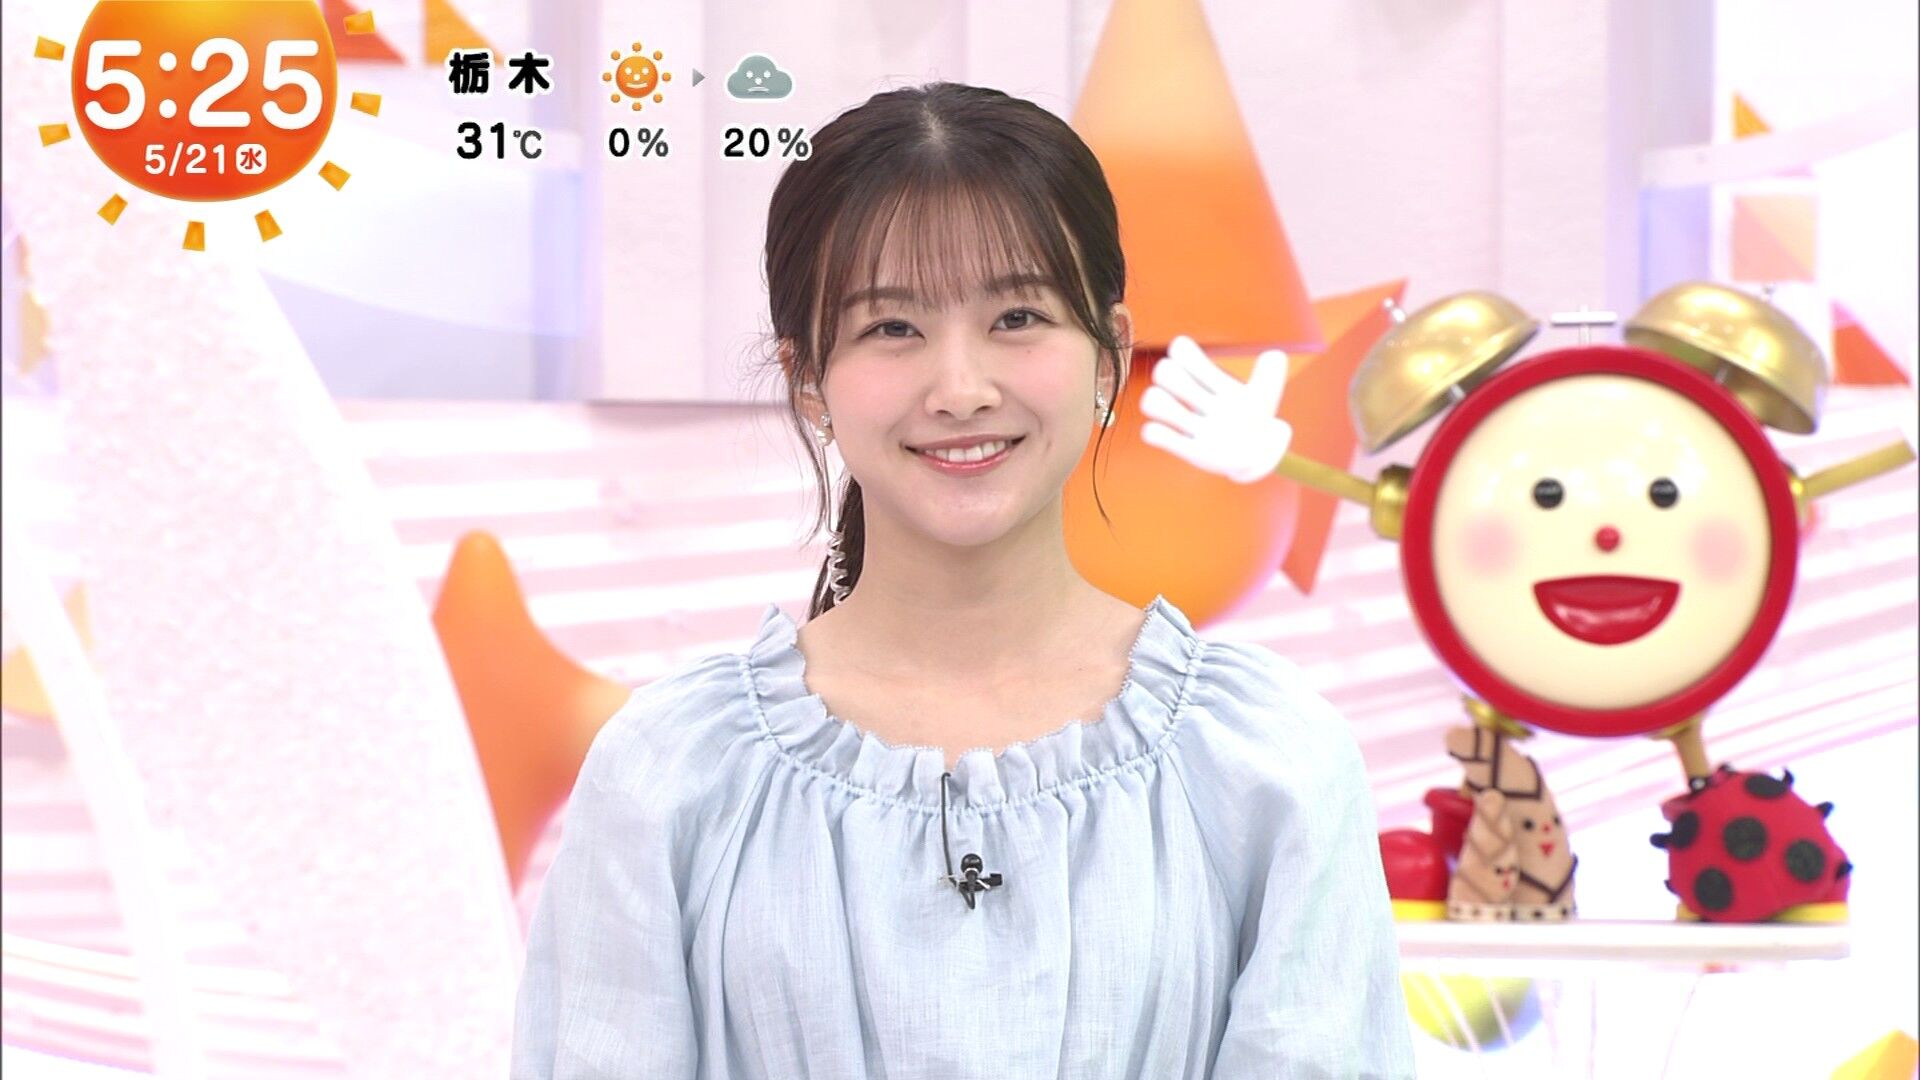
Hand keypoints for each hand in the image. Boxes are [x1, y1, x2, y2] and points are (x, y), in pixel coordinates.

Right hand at [1139, 335, 1292, 483]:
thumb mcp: (1266, 395)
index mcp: (1210, 381)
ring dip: (1163, 406)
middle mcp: (1193, 398)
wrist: (1258, 454)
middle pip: (1163, 371)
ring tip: (1188, 421)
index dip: (1183, 353)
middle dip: (1175, 379)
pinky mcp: (1185, 449)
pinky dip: (1159, 434)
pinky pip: (1151, 433)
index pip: (1181, 351)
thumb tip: (1274, 355)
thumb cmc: (1256, 419)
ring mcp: (1187, 423)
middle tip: (1199, 398)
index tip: (1203, 369)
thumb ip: (1270, 375)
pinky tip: (1184, 440)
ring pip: (1151, 400)